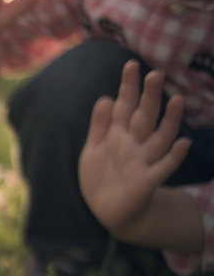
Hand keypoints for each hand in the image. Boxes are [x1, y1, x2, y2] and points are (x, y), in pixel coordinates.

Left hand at [79, 60, 198, 249]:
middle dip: (150, 97)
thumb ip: (99, 126)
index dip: (128, 88)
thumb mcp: (93, 150)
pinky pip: (163, 168)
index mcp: (119, 134)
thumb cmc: (101, 177)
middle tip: (156, 75)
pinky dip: (173, 157)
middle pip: (145, 117)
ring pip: (160, 138)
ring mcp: (143, 161)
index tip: (131, 65)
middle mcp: (135, 144)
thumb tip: (105, 98)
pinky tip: (183, 143)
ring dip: (170, 121)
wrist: (106, 210)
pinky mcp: (146, 182)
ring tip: (178, 101)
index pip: (125, 106)